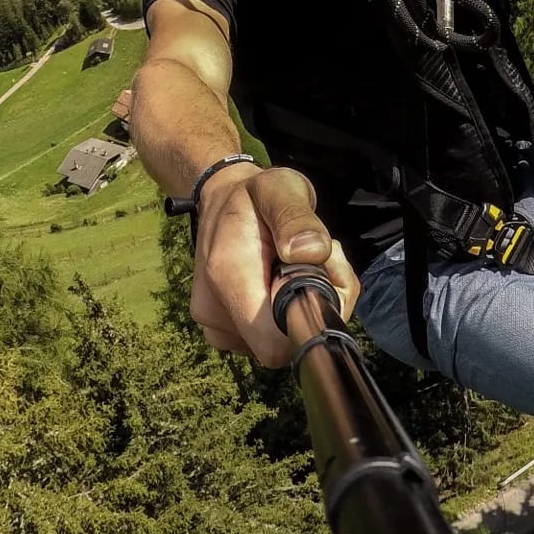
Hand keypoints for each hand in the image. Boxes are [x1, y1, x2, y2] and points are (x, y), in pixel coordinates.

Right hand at [190, 164, 360, 367]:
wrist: (220, 200)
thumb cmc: (255, 195)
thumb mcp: (281, 188)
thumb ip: (296, 217)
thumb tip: (311, 253)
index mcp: (227, 275)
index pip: (275, 344)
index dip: (308, 322)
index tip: (319, 280)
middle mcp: (214, 310)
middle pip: (283, 345)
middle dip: (309, 308)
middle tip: (315, 264)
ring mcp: (214, 325)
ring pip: (276, 343)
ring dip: (296, 310)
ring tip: (293, 268)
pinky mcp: (221, 330)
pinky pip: (263, 340)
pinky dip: (280, 317)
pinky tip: (278, 284)